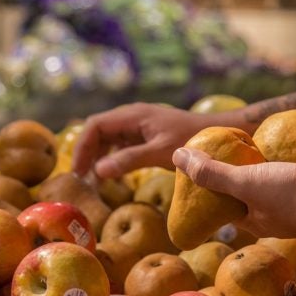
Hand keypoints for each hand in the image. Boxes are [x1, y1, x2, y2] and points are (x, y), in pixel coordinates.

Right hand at [72, 102, 211, 178]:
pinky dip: (112, 157)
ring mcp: (138, 125)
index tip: (79, 170)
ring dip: (98, 156)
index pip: (95, 125)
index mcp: (133, 115)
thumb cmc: (191, 139)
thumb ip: (129, 160)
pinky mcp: (145, 134)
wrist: (216, 132)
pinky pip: (121, 143)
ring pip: (108, 137)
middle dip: (87, 152)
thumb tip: (98, 171)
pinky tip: (112, 175)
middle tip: (82, 178)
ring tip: (93, 179)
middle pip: (98, 130)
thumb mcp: (160, 152)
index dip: (82, 147)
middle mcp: (132, 116)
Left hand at [172, 147, 295, 238]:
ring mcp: (294, 210)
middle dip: (237, 179)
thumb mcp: (244, 182)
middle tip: (228, 152)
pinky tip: (285, 150)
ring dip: (262, 172)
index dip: (211, 188)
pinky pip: (292, 181)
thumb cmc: (290, 195)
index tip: (204, 166)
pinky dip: (284, 168)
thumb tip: (177, 156)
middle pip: (247, 197)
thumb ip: (212, 172)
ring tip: (255, 148)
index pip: (224, 206)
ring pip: (271, 189)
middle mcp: (272, 220)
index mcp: (252, 222)